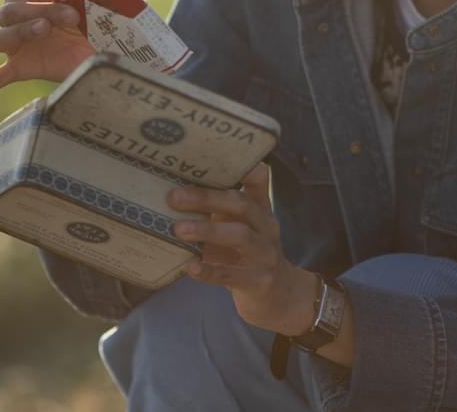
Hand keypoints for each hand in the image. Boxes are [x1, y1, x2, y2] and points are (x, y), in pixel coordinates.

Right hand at [0, 0, 94, 96]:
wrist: (98, 49)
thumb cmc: (90, 17)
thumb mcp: (93, 3)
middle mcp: (14, 15)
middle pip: (10, 9)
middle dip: (41, 9)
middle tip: (72, 16)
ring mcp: (14, 43)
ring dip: (20, 32)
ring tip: (44, 30)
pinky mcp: (19, 67)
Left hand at [168, 163, 317, 335]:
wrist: (282, 297)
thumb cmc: (251, 257)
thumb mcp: (243, 230)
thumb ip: (224, 211)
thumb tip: (182, 191)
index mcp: (261, 212)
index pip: (255, 184)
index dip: (242, 169)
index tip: (216, 157)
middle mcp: (267, 229)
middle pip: (242, 206)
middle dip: (207, 199)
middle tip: (174, 197)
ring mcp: (266, 256)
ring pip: (240, 236)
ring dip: (208, 231)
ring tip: (178, 229)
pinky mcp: (259, 282)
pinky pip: (232, 275)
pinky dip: (210, 271)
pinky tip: (191, 267)